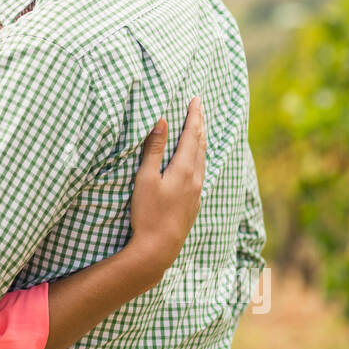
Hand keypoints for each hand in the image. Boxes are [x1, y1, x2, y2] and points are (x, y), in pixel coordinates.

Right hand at [122, 97, 205, 290]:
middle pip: (200, 145)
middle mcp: (195, 178)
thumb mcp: (145, 178)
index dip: (194, 116)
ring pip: (202, 159)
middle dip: (200, 124)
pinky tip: (196, 162)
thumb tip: (162, 121)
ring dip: (201, 141)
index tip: (196, 99)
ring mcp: (196, 192)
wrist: (158, 248)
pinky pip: (200, 172)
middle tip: (200, 108)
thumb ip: (153, 149)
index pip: (191, 135)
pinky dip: (199, 158)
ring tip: (201, 129)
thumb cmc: (147, 212)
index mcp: (184, 169)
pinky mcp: (193, 203)